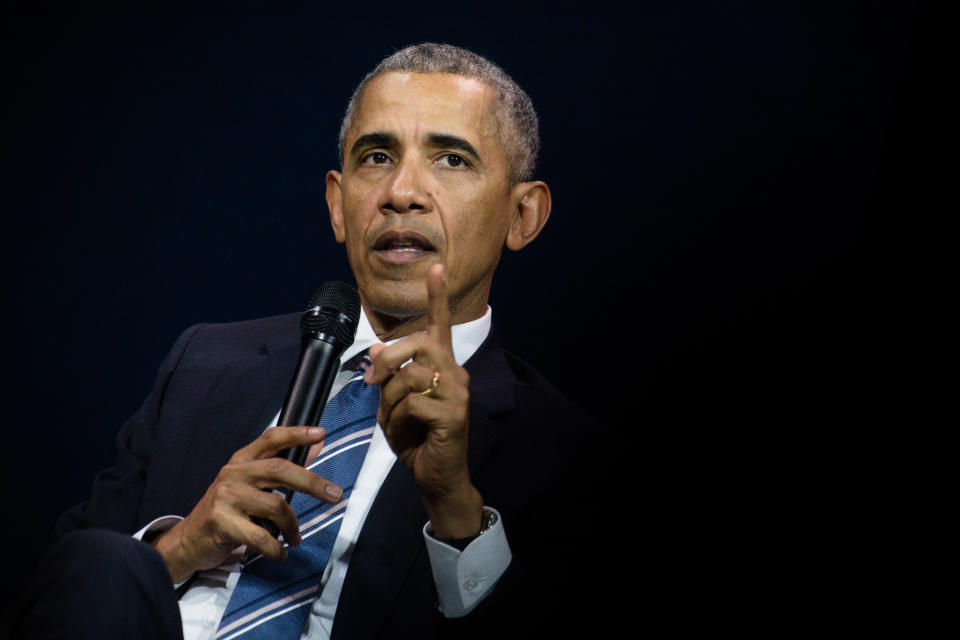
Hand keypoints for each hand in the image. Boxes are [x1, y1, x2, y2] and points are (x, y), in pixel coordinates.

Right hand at [151, 426, 340, 582]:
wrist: (188, 540)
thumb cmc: (227, 510)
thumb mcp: (250, 484)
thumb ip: (281, 467)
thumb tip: (318, 444)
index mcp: (241, 460)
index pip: (271, 439)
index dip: (296, 434)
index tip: (320, 433)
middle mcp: (233, 473)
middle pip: (279, 469)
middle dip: (311, 482)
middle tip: (335, 495)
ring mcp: (225, 497)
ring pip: (275, 506)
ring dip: (292, 527)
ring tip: (295, 538)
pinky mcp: (221, 522)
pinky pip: (261, 537)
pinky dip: (277, 548)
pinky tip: (280, 553)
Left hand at [364, 264, 482, 539]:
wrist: (435, 476)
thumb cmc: (417, 438)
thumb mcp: (395, 403)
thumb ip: (390, 375)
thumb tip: (377, 345)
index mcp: (442, 367)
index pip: (439, 325)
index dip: (437, 296)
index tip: (436, 267)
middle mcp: (455, 374)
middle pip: (418, 343)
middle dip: (387, 359)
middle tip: (372, 382)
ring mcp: (458, 393)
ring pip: (411, 375)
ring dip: (390, 398)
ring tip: (392, 419)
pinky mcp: (455, 415)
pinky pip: (413, 404)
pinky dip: (398, 419)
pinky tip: (405, 432)